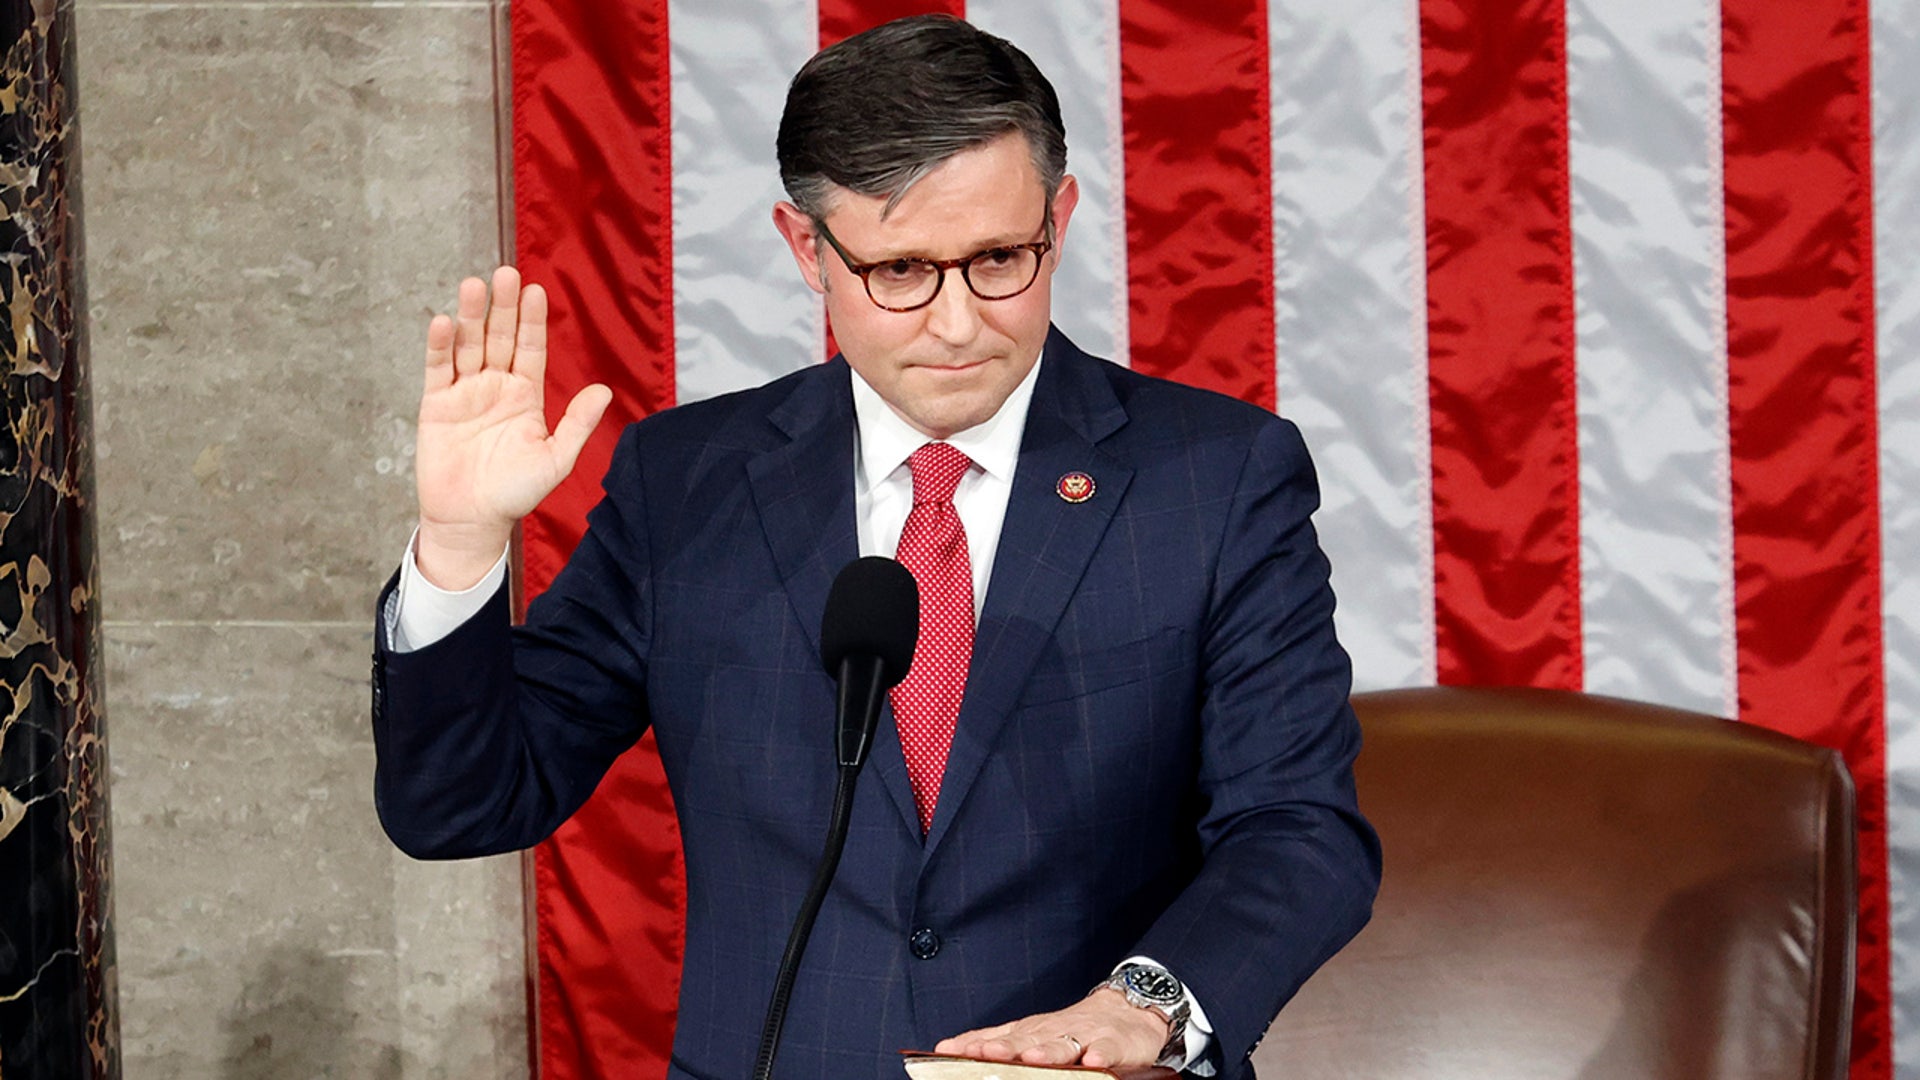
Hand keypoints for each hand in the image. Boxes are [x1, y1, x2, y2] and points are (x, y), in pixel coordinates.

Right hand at [414, 267, 611, 588]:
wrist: (472, 520)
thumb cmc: (515, 493)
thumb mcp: (555, 458)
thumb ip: (577, 424)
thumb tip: (605, 390)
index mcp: (525, 395)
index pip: (530, 348)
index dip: (532, 320)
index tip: (536, 290)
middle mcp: (495, 386)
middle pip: (499, 337)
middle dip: (502, 307)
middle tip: (504, 273)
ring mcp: (465, 393)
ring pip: (467, 345)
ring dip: (469, 316)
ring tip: (473, 286)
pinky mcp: (436, 405)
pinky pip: (437, 369)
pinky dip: (439, 346)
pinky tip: (443, 322)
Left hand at [933, 988, 1169, 1069]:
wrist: (1127, 1010)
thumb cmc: (1072, 1028)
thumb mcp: (1032, 1033)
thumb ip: (995, 1041)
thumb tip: (947, 1047)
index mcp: (1031, 1031)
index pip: (998, 1038)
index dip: (974, 1045)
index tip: (948, 1052)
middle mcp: (1053, 1032)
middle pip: (1027, 1041)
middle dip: (1006, 1048)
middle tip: (983, 1054)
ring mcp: (1085, 1036)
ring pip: (1064, 1045)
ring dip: (1048, 1052)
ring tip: (1033, 1059)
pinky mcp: (1115, 1044)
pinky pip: (1107, 1050)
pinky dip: (1099, 1055)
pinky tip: (1092, 1062)